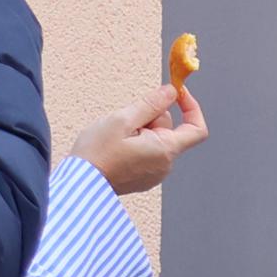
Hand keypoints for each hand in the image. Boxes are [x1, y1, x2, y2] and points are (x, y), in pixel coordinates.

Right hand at [72, 84, 207, 192]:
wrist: (78, 183)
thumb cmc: (97, 153)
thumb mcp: (123, 119)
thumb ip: (151, 104)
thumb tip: (171, 92)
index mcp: (165, 151)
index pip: (197, 129)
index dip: (191, 107)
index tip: (176, 93)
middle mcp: (165, 165)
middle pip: (169, 130)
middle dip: (150, 117)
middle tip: (125, 121)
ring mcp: (154, 173)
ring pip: (156, 139)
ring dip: (140, 130)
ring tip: (116, 136)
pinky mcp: (142, 177)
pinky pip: (146, 151)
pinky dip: (134, 142)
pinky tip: (115, 147)